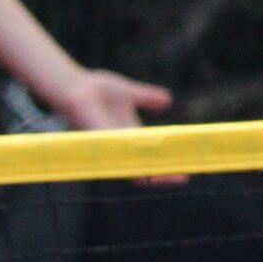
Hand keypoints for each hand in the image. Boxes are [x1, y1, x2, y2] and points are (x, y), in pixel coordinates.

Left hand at [41, 68, 187, 186]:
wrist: (74, 84)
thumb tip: (168, 100)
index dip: (168, 163)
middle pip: (145, 167)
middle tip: (184, 177)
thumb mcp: (128, 93)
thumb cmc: (96, 88)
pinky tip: (146, 168)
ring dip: (151, 172)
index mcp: (130, 135)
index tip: (188, 168)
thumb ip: (147, 97)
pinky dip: (131, 160)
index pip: (152, 156)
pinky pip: (118, 155)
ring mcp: (110, 145)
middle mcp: (120, 144)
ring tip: (169, 177)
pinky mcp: (101, 141)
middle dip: (164, 174)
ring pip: (132, 167)